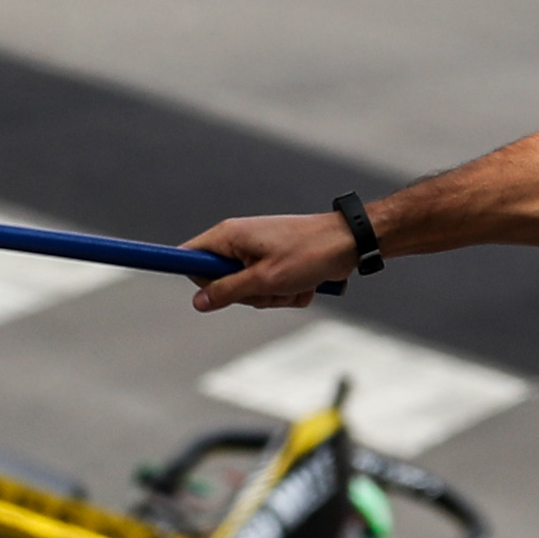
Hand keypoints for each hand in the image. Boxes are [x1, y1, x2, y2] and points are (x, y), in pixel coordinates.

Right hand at [183, 212, 356, 311]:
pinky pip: (270, 290)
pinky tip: (305, 283)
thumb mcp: (265, 279)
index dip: (196, 278)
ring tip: (293, 284)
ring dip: (272, 296)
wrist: (349, 242)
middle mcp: (240, 242)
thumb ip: (228, 291)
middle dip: (247, 295)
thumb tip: (198, 301)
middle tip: (269, 287)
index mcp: (230, 236)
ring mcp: (258, 253)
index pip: (189, 256)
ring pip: (248, 291)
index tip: (203, 294)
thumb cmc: (309, 253)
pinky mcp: (276, 263)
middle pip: (221, 283)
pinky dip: (287, 293)